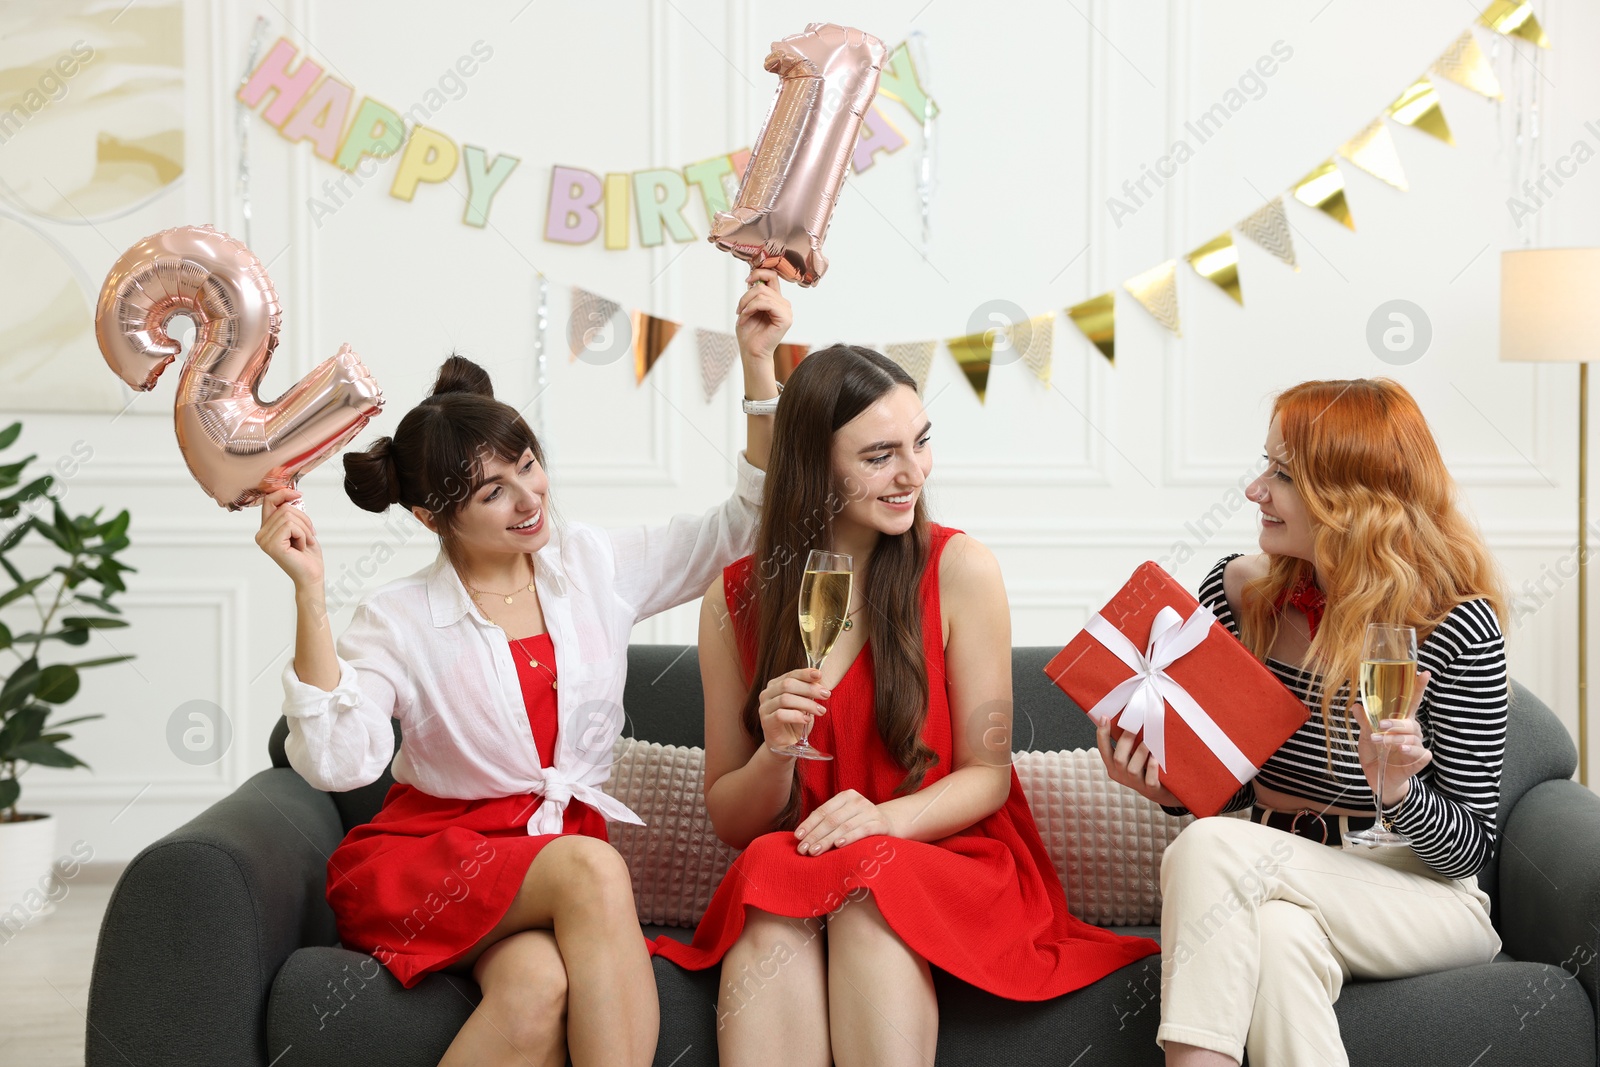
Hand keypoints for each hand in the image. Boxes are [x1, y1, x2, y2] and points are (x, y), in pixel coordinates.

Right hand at [256, 488, 323, 589]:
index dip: (283, 493)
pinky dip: (303, 534)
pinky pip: (291, 526)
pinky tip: (301, 546)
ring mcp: (265, 540)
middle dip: (303, 519)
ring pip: (289, 516)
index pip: (269, 501)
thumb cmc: (307, 554)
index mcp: (266, 529)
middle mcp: (261, 534)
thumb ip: (291, 513)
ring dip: (304, 528)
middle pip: (284, 508)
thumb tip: (291, 493)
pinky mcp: (272, 545)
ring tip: (304, 542)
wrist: (312, 575)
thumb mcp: (300, 527)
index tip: (298, 494)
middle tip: (308, 535)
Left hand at [735, 268, 790, 362]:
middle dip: (746, 295)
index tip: (747, 281)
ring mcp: (786, 311)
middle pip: (763, 285)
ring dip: (746, 304)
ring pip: (762, 293)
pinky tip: (746, 317)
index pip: (772, 275)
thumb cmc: (749, 333)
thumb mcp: (748, 307)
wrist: (751, 352)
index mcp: (777, 300)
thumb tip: (753, 276)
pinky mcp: (785, 318)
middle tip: (739, 309)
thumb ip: (754, 292)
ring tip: (742, 316)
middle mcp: (784, 304)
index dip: (759, 272)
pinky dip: (751, 308)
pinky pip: (766, 303)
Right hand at [757, 666, 829, 752]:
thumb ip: (808, 692)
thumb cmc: (796, 721)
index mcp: (775, 685)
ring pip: (785, 699)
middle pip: (787, 685)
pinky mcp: (766, 722)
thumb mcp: (804, 704)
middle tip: (826, 694)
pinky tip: (807, 719)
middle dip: (809, 688)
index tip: (819, 674)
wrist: (786, 745)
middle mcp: (767, 694)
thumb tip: (819, 679)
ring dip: (807, 704)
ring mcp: (764, 708)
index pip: (790, 675)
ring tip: (821, 710)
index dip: (805, 673)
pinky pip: (781, 715)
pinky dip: (797, 716)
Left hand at [794, 789, 890, 854]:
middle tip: (803, 849)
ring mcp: (870, 811)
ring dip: (827, 840)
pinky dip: (849, 838)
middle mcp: (858, 801)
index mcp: (845, 796)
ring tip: (814, 851)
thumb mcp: (844, 816)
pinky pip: (862, 831)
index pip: (823, 810)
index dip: (809, 824)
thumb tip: (801, 837)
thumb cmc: (858, 822)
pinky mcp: (880, 824)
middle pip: (831, 820)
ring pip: (844, 827)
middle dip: (815, 835)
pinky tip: (838, 845)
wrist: (889, 822)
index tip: (797, 837)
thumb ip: (827, 822)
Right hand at [1095, 720, 1181, 807]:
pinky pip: (1150, 780)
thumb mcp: (1130, 756)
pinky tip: (1156, 757)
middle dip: (1126, 740)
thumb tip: (1126, 718)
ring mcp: (1135, 784)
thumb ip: (1126, 743)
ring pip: (1133, 769)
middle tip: (1136, 725)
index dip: (1102, 734)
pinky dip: (1152, 767)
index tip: (1104, 717)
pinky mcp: (1151, 789)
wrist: (1160, 791)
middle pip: (1118, 758)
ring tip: (1150, 740)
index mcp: (1113, 766)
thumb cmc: (1144, 768)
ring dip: (1141, 752)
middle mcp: (1121, 775)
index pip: (1103, 749)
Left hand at [1354, 669, 1432, 805]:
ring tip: (1380, 742)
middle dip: (1397, 722)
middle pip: (1411, 721)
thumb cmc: (1374, 754)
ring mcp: (1415, 746)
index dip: (1418, 688)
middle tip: (1381, 725)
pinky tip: (1402, 751)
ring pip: (1413, 738)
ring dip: (1396, 739)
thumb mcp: (1365, 737)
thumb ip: (1364, 722)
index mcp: (1400, 721)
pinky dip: (1412, 752)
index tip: (1423, 673)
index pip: (1411, 702)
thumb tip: (1357, 705)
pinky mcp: (1418, 761)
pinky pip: (1421, 754)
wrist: (1378, 780)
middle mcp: (1410, 732)